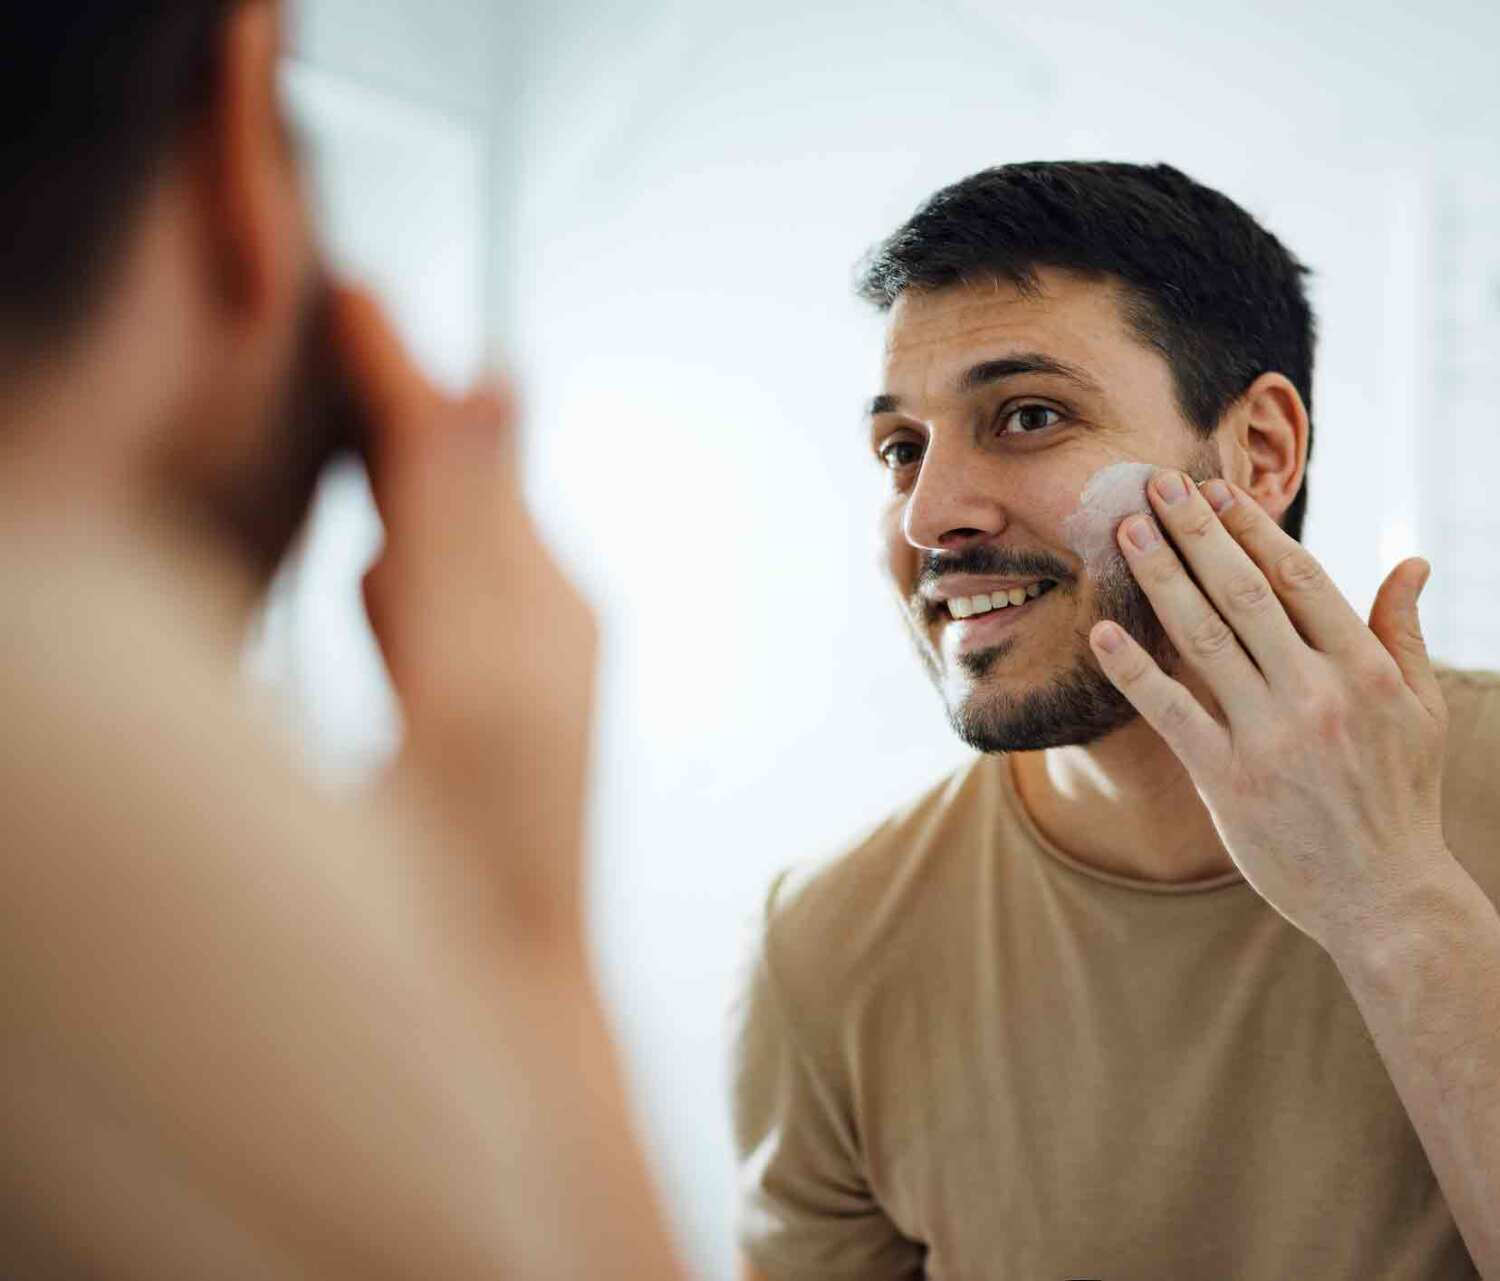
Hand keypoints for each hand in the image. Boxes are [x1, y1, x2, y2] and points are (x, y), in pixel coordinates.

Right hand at [331, 283, 598, 951]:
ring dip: (402, 488)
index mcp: (535, 600)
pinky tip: (377, 587)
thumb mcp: (465, 686)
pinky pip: (451, 611)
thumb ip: (468, 535)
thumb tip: (498, 382)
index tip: (346, 283)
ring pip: (453, 542)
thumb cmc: (478, 861)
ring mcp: (533, 670)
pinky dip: (407, 577)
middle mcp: (551, 620)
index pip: (461, 447)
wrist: (512, 992)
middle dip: (401, 409)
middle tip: (342, 322)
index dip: (396, 369)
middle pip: (463, 479)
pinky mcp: (506, 715)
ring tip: (344, 421)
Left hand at [1087, 469, 1454, 948]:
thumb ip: (1403, 632)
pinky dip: (1135, 671)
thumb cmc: (1403, 795)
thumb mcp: (1422, 709)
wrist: (1385, 896)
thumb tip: (1412, 561)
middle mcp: (1315, 694)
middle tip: (1155, 484)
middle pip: (1242, 594)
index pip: (1298, 577)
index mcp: (1363, 669)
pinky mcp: (1228, 781)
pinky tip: (1104, 632)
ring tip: (1126, 533)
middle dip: (1195, 532)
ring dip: (1161, 579)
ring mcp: (1269, 737)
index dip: (1251, 528)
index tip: (1215, 489)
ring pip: (1203, 640)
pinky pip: (1171, 714)